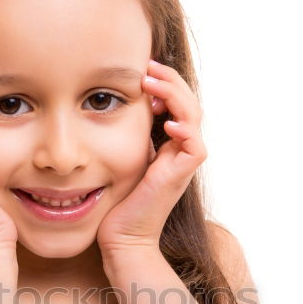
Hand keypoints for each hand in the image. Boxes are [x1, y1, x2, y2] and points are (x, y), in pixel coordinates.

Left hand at [96, 59, 206, 256]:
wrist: (122, 237)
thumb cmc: (116, 202)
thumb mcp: (119, 158)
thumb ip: (123, 135)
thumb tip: (107, 107)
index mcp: (168, 143)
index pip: (176, 102)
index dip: (163, 83)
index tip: (140, 72)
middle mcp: (180, 149)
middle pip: (188, 102)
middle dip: (170, 80)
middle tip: (147, 65)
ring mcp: (183, 162)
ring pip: (194, 116)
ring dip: (174, 94)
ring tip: (152, 82)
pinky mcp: (181, 176)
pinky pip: (195, 146)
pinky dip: (184, 129)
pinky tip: (166, 121)